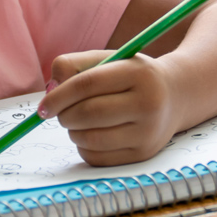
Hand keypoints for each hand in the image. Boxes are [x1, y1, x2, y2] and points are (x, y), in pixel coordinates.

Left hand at [39, 51, 175, 166]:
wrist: (173, 97)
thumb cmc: (131, 77)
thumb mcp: (108, 59)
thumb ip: (74, 64)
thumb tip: (51, 88)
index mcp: (139, 74)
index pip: (88, 84)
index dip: (59, 96)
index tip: (43, 106)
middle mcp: (149, 104)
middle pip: (89, 113)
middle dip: (64, 115)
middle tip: (60, 114)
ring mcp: (148, 133)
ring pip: (91, 139)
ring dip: (73, 132)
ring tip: (77, 122)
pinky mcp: (143, 155)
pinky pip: (97, 158)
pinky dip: (84, 147)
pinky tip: (91, 134)